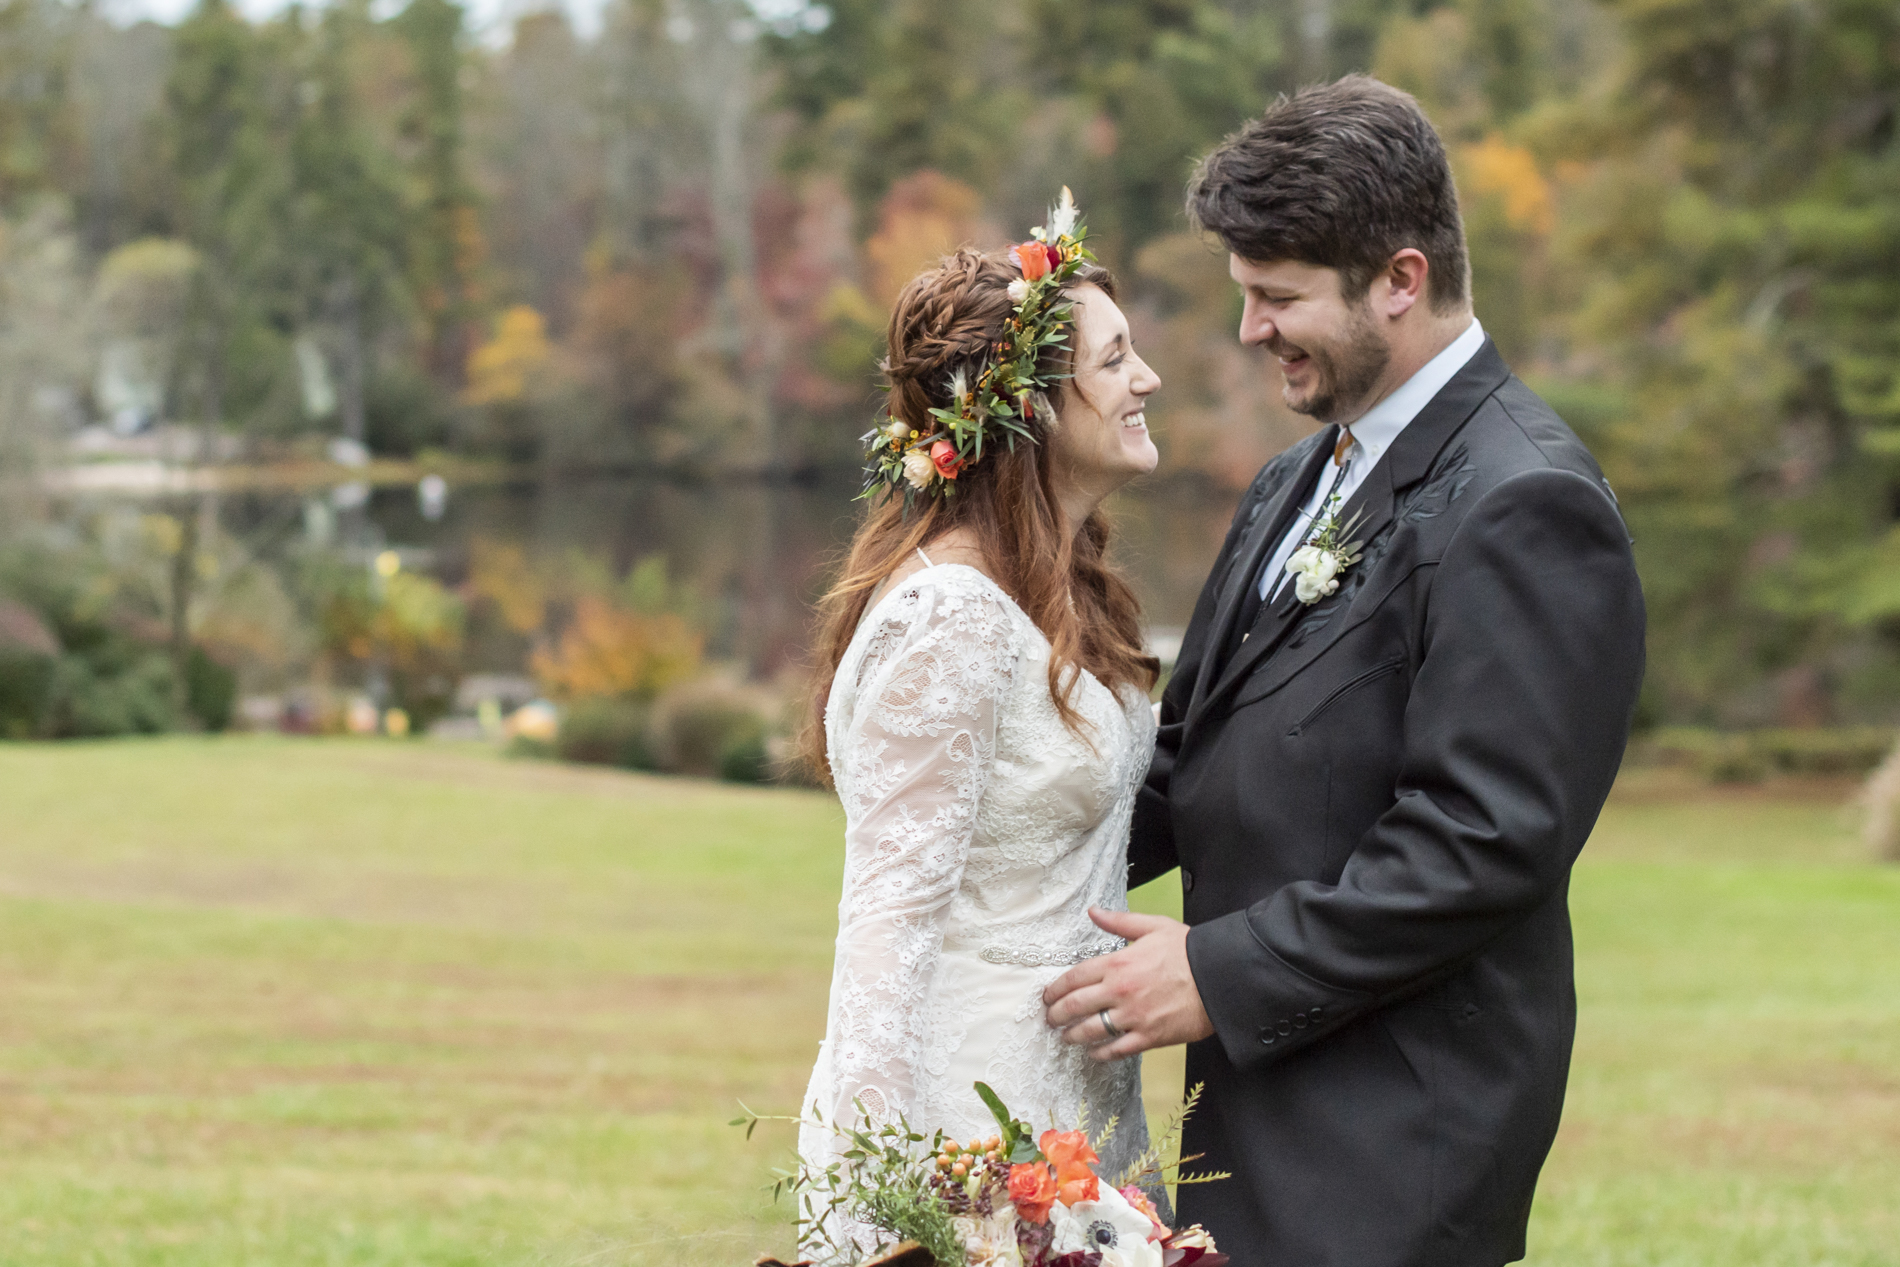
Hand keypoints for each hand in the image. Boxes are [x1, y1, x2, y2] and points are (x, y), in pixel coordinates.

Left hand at [1041, 907, 1214, 1060]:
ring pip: (1091, 1031)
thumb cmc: (1188, 950)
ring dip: (1072, 1036)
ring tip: (1065, 1037)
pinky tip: (1093, 1053)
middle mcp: (1120, 990)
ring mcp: (1133, 1016)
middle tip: (1049, 1019)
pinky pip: (1116, 1050)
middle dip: (1056, 1014)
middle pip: (1075, 1006)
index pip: (1074, 977)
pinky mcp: (1149, 1036)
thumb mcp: (1153, 926)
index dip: (1055, 989)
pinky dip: (1100, 1054)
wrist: (1220, 977)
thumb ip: (1119, 921)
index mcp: (1118, 962)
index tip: (1047, 996)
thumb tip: (1094, 911)